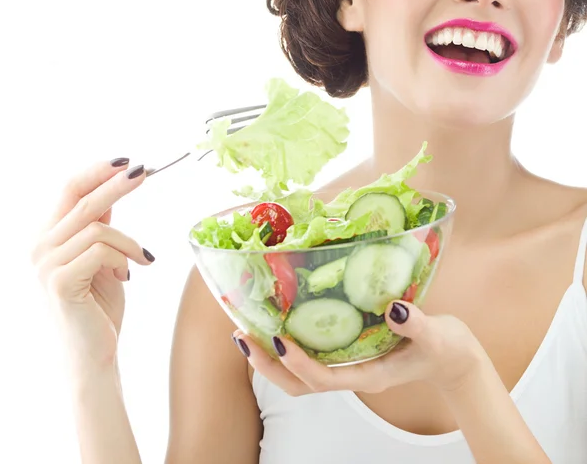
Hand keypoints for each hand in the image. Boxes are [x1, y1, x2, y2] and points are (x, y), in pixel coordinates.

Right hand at [31, 159, 154, 370]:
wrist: (92, 355)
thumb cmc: (98, 307)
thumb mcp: (101, 257)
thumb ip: (100, 227)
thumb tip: (115, 187)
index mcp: (48, 237)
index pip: (69, 190)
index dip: (96, 172)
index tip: (125, 161)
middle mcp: (40, 247)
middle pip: (82, 201)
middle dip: (116, 183)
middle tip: (144, 170)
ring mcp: (46, 265)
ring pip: (98, 228)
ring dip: (129, 242)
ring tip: (142, 260)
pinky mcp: (60, 282)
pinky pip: (102, 251)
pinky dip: (124, 259)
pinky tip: (127, 276)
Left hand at [233, 301, 486, 395]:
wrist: (451, 358)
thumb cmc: (445, 347)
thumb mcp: (437, 335)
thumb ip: (417, 326)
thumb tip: (393, 310)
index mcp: (370, 375)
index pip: (324, 379)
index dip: (298, 363)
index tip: (277, 340)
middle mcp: (353, 375)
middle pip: (299, 385)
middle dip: (268, 366)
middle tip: (243, 337)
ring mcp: (348, 367)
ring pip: (300, 376)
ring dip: (270, 359)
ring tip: (247, 333)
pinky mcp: (348, 355)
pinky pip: (310, 358)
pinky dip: (287, 348)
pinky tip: (278, 324)